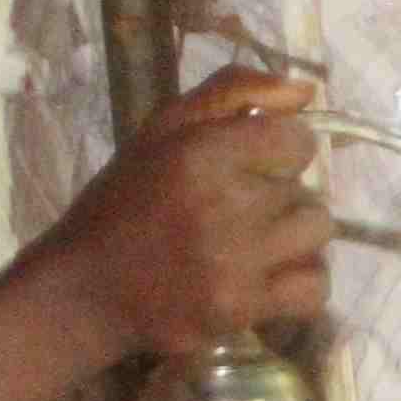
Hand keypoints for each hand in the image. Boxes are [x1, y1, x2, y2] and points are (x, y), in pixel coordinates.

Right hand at [42, 68, 329, 368]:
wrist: (83, 292)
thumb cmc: (121, 205)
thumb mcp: (161, 129)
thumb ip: (233, 92)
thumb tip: (306, 92)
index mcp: (203, 152)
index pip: (297, 142)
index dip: (281, 153)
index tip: (252, 168)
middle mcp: (225, 204)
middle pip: (307, 191)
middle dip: (279, 199)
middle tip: (239, 214)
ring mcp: (236, 262)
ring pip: (317, 235)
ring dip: (294, 239)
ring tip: (257, 245)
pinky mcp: (241, 309)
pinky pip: (314, 289)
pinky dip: (300, 285)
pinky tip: (269, 279)